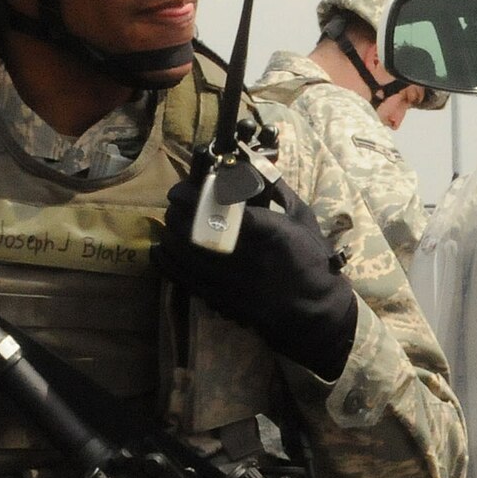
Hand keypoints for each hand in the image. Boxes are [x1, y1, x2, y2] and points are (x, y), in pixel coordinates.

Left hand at [153, 172, 358, 378]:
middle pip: (197, 233)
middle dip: (178, 216)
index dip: (195, 199)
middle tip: (172, 206)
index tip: (181, 191)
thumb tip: (256, 164)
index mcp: (270, 233)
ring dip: (171, 238)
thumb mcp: (303, 219)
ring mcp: (233, 282)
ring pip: (188, 257)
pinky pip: (187, 281)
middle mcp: (248, 257)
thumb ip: (279, 191)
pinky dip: (170, 265)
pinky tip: (161, 252)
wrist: (315, 312)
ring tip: (167, 226)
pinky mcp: (224, 301)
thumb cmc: (312, 262)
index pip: (224, 211)